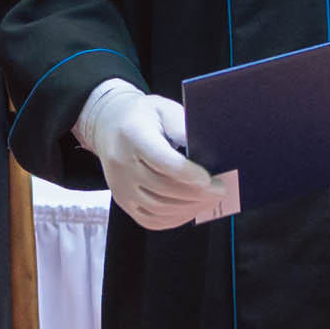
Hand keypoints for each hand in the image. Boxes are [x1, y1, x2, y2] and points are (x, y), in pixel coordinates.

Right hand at [73, 79, 225, 230]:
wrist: (109, 126)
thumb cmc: (143, 117)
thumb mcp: (163, 108)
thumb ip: (182, 126)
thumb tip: (205, 148)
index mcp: (133, 135)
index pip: (162, 160)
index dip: (187, 173)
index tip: (209, 179)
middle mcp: (122, 164)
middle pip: (164, 188)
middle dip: (197, 193)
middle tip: (220, 190)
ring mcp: (121, 186)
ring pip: (160, 208)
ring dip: (190, 207)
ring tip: (210, 200)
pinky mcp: (123, 201)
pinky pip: (151, 220)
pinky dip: (175, 219)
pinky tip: (191, 209)